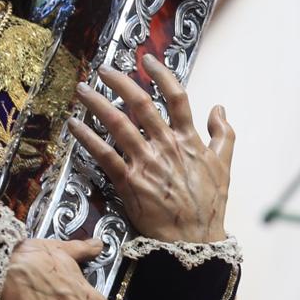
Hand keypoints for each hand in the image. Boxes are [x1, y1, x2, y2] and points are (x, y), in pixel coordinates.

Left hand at [69, 55, 234, 243]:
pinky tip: (74, 125)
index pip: (176, 97)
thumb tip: (219, 108)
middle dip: (120, 82)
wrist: (194, 241)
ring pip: (118, 124)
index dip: (162, 74)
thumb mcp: (224, 166)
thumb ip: (223, 134)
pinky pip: (104, 155)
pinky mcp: (129, 182)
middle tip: (103, 69)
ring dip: (97, 104)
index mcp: (188, 140)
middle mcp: (166, 146)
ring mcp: (146, 163)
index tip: (147, 59)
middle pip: (141, 104)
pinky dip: (87, 138)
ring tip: (83, 90)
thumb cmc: (209, 206)